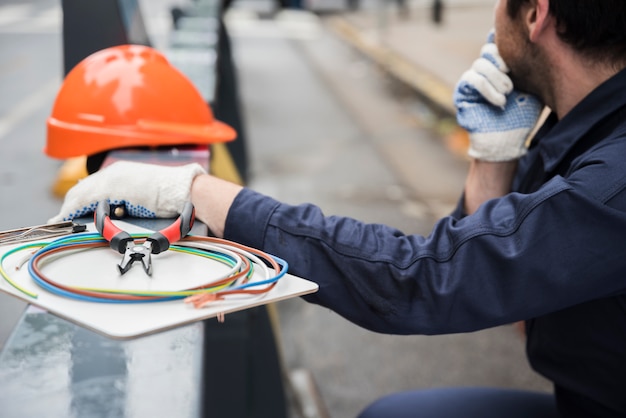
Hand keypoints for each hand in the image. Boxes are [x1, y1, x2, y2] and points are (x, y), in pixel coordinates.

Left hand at [48, 161, 205, 222]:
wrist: (184, 192)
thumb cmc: (173, 196)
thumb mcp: (146, 195)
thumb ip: (129, 200)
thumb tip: (120, 212)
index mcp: (123, 172)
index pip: (93, 185)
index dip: (80, 199)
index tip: (73, 210)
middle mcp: (114, 172)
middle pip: (83, 188)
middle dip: (70, 204)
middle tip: (62, 219)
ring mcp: (112, 179)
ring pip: (80, 193)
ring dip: (70, 208)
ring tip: (61, 221)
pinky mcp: (112, 188)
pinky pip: (85, 200)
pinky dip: (74, 210)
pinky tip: (68, 218)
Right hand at [453, 31, 543, 161]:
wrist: (506, 141)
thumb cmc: (522, 117)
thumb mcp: (533, 88)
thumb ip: (532, 67)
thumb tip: (540, 42)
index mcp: (501, 67)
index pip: (496, 42)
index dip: (501, 38)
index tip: (516, 41)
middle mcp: (485, 71)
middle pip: (488, 49)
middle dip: (501, 59)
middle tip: (512, 75)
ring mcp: (472, 81)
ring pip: (480, 64)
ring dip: (497, 78)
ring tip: (508, 94)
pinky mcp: (462, 92)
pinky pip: (472, 79)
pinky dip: (488, 89)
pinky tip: (500, 102)